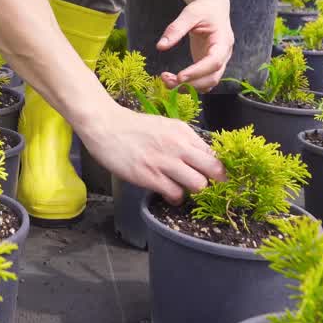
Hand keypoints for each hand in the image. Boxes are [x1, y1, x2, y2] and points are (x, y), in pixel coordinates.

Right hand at [79, 100, 225, 204]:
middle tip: (205, 186)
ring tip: (182, 188)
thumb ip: (184, 141)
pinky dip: (175, 198)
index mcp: (184, 132)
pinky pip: (175, 194)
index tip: (215, 177)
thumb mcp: (165, 126)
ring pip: (198, 184)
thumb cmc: (134, 127)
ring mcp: (164, 161)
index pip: (214, 154)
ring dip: (193, 190)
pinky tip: (168, 193)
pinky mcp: (149, 175)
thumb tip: (201, 158)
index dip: (218, 168)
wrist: (105, 125)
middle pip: (214, 170)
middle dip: (214, 181)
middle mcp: (178, 145)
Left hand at [156, 0, 233, 92]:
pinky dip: (188, 85)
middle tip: (167, 81)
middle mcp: (223, 55)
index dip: (198, 71)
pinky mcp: (208, 65)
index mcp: (223, 41)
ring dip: (188, 88)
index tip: (180, 77)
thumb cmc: (204, 9)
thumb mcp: (190, 13)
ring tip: (166, 81)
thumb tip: (161, 46)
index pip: (214, 62)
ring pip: (207, 83)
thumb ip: (176, 29)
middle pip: (212, 78)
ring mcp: (217, 62)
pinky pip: (201, 81)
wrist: (213, 8)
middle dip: (191, 84)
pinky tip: (172, 81)